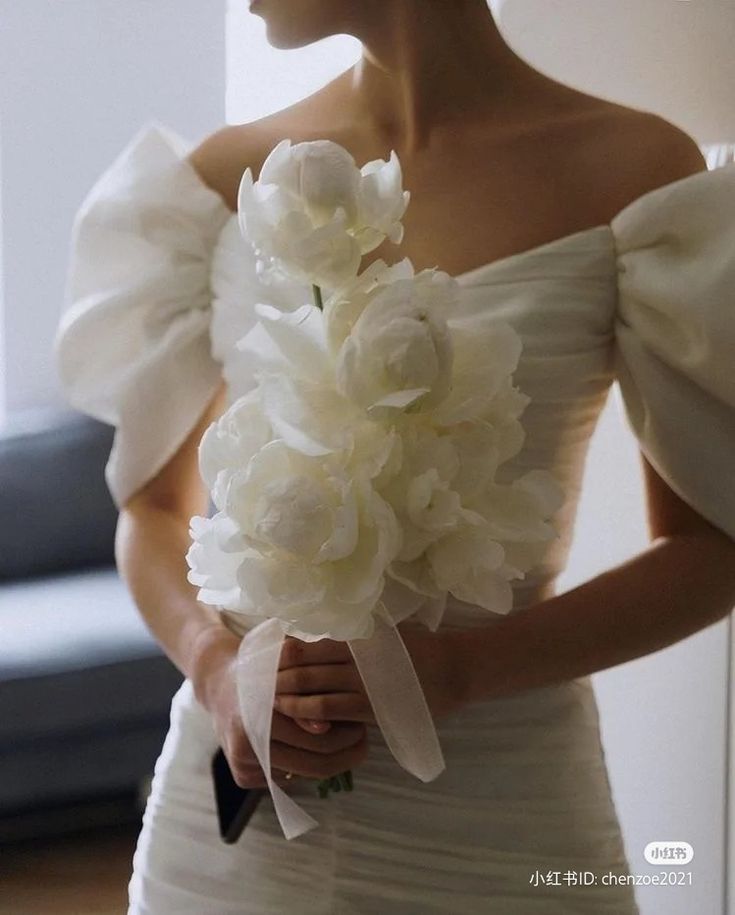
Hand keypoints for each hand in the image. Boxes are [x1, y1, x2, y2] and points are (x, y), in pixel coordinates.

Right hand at [190, 625, 368, 787]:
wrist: (219, 684)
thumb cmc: (261, 670)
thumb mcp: (284, 667)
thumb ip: (304, 691)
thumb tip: (327, 725)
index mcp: (258, 712)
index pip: (319, 738)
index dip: (346, 733)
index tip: (362, 723)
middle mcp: (245, 743)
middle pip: (315, 761)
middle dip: (346, 751)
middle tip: (362, 735)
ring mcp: (241, 763)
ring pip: (304, 774)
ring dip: (332, 761)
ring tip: (349, 742)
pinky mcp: (241, 777)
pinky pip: (287, 778)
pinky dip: (305, 765)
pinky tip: (317, 748)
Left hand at [274, 624, 468, 724]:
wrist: (453, 670)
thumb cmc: (418, 648)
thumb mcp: (384, 633)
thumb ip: (355, 633)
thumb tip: (319, 629)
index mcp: (357, 638)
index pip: (311, 641)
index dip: (285, 649)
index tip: (265, 653)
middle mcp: (356, 659)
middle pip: (306, 665)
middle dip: (277, 674)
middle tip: (254, 679)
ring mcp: (362, 685)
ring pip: (313, 688)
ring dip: (286, 694)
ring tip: (266, 698)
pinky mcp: (370, 709)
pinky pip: (331, 710)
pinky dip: (308, 712)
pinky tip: (294, 713)